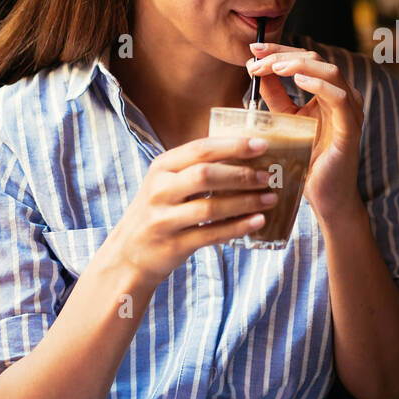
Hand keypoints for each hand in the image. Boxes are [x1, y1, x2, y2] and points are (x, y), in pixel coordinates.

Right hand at [107, 135, 276, 286]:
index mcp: (162, 167)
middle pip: (206, 175)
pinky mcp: (173, 245)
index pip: (201, 149)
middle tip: (268, 176)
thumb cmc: (160, 210)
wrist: (128, 253)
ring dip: (245, 202)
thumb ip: (197, 168)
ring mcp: (164, 219)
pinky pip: (211, 234)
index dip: (234, 145)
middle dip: (242, 174)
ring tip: (270, 198)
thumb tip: (248, 155)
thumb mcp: (168, 182)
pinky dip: (237, 227)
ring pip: (210, 207)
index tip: (262, 145)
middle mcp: (160, 190)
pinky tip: (257, 221)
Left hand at [246, 42, 363, 217]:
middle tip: (256, 59)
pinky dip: (319, 84)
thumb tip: (256, 69)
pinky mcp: (350, 128)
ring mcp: (350, 111)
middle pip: (315, 60)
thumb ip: (275, 96)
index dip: (279, 50)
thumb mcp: (285, 121)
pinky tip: (298, 80)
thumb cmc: (307, 161)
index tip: (253, 49)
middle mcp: (343, 96)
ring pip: (330, 72)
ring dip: (299, 65)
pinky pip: (339, 98)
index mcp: (328, 92)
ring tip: (274, 67)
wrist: (325, 196)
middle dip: (283, 55)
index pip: (305, 60)